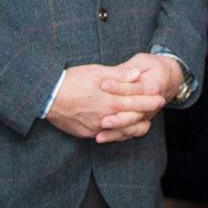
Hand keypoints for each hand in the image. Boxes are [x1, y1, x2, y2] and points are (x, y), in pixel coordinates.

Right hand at [46, 63, 166, 142]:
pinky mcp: (86, 133)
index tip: (160, 97)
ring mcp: (95, 127)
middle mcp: (105, 116)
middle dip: (146, 112)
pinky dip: (118, 133)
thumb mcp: (97, 72)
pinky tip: (123, 131)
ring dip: (135, 127)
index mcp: (109, 100)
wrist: (47, 96)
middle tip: (158, 108)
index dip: (149, 99)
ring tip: (145, 124)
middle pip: (132, 117)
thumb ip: (119, 75)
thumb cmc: (72, 80)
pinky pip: (107, 135)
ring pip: (121, 131)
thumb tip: (137, 74)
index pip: (135, 101)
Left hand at [96, 53, 184, 140]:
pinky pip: (129, 132)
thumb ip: (127, 69)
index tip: (103, 84)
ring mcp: (147, 114)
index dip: (118, 86)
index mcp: (152, 86)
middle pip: (134, 111)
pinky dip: (115, 136)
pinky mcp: (141, 121)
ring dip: (116, 128)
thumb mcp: (142, 61)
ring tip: (100, 126)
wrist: (170, 78)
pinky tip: (100, 137)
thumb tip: (113, 72)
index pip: (134, 88)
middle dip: (117, 113)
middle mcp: (152, 104)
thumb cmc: (153, 67)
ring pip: (132, 125)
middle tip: (101, 114)